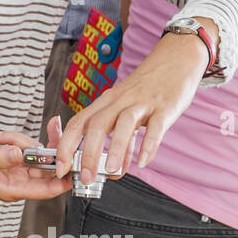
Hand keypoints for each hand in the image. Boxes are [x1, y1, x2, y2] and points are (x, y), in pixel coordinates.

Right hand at [0, 120, 70, 202]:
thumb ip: (0, 158)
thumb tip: (19, 153)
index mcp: (13, 190)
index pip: (49, 189)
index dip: (66, 178)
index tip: (77, 161)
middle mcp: (18, 182)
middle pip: (45, 166)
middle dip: (47, 148)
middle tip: (53, 125)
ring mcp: (15, 170)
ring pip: (33, 152)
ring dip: (20, 139)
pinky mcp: (11, 159)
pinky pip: (22, 146)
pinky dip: (13, 138)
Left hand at [55, 28, 212, 181]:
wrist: (176, 59)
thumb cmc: (148, 88)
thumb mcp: (128, 111)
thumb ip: (122, 143)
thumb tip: (114, 171)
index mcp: (106, 102)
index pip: (78, 123)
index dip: (65, 146)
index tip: (60, 168)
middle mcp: (120, 101)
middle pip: (97, 125)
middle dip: (88, 154)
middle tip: (87, 178)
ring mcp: (142, 103)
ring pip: (124, 124)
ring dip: (116, 149)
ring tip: (112, 171)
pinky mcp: (165, 107)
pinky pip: (155, 127)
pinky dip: (149, 145)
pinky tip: (144, 162)